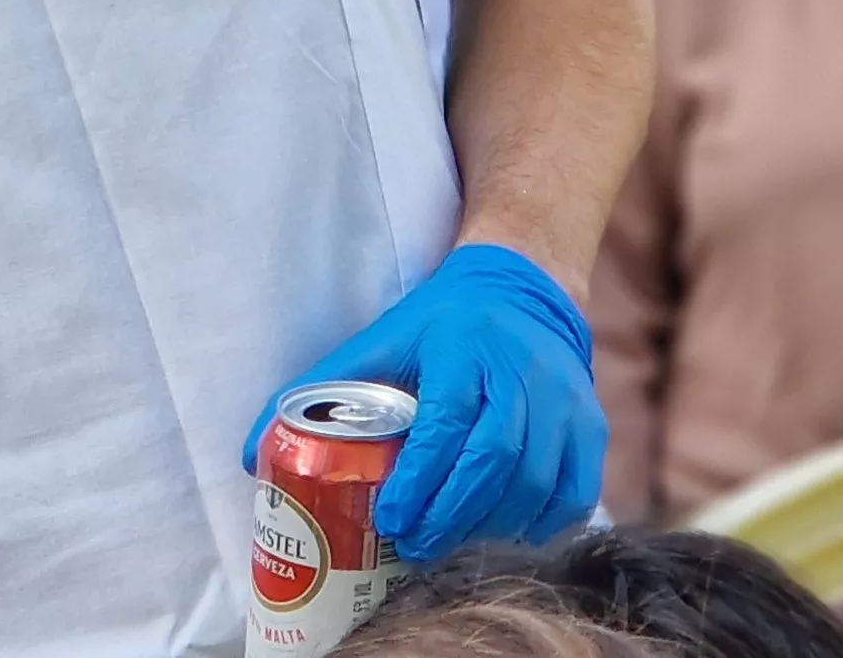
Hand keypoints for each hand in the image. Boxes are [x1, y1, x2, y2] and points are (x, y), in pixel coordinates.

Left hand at [245, 243, 603, 564]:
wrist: (524, 293)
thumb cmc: (439, 325)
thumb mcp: (377, 342)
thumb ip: (319, 392)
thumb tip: (252, 455)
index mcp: (464, 350)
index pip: (447, 422)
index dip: (421, 477)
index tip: (391, 518)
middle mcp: (522, 375)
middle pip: (494, 458)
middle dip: (452, 513)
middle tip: (415, 546)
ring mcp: (564, 402)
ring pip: (537, 481)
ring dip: (493, 525)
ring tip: (452, 549)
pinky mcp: (590, 426)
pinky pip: (575, 490)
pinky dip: (542, 524)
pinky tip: (505, 538)